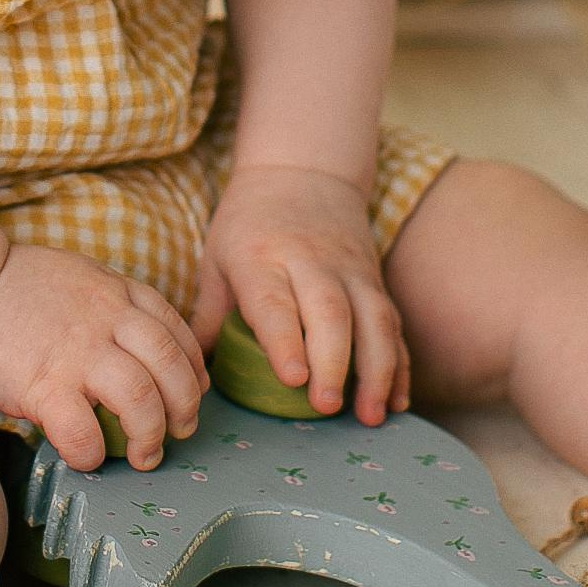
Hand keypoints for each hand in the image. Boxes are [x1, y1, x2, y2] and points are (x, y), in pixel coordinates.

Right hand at [0, 242, 206, 473]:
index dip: (194, 366)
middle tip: (180, 431)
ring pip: (142, 397)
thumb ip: (110, 304)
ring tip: (144, 455)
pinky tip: (88, 459)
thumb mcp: (77, 275)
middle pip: (172, 365)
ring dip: (151, 434)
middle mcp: (107, 319)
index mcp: (117, 292)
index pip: (176, 330)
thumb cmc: (9, 286)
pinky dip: (92, 452)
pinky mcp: (43, 384)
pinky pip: (83, 430)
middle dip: (186, 405)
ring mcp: (78, 352)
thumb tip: (135, 347)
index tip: (194, 390)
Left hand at [194, 164, 406, 427]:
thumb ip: (207, 317)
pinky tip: (397, 401)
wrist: (303, 170)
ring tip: (371, 416)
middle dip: (334, 362)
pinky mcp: (375, 279)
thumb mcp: (217, 257)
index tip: (294, 380)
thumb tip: (188, 377)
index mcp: (262, 256)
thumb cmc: (249, 224)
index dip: (286, 341)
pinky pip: (394, 324)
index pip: (276, 302)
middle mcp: (312, 261)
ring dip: (378, 370)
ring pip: (374, 318)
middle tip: (327, 407)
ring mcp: (351, 269)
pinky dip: (400, 364)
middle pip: (331, 311)